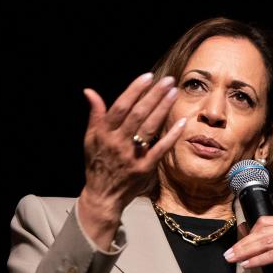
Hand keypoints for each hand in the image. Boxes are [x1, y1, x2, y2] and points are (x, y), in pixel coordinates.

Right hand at [78, 73, 186, 247]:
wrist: (102, 196)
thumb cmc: (97, 164)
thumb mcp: (90, 139)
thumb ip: (95, 115)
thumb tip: (90, 91)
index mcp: (104, 134)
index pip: (120, 107)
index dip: (134, 90)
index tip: (148, 76)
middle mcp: (118, 143)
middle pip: (138, 114)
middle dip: (154, 95)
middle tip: (168, 80)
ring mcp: (132, 156)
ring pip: (150, 128)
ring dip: (163, 109)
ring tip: (174, 93)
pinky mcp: (145, 168)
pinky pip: (160, 148)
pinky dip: (171, 135)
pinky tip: (182, 121)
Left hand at [224, 216, 272, 272]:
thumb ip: (259, 238)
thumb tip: (241, 226)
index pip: (264, 222)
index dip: (247, 234)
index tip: (234, 247)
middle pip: (264, 233)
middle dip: (244, 245)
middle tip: (229, 254)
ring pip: (267, 243)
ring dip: (248, 252)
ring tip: (235, 259)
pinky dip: (258, 260)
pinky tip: (247, 264)